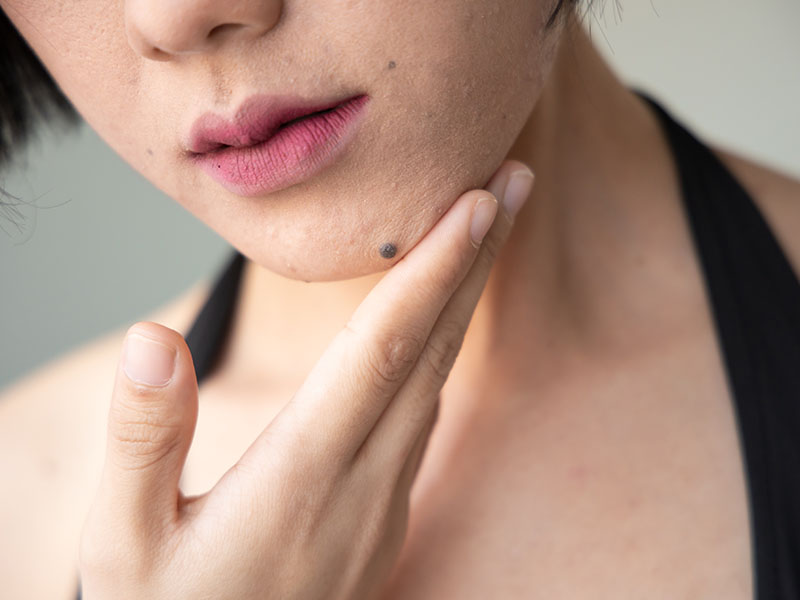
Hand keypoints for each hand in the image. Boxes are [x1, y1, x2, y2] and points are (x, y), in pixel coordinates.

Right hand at [78, 160, 534, 599]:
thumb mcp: (126, 543)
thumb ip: (141, 442)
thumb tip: (152, 341)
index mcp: (302, 478)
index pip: (385, 351)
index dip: (432, 271)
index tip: (478, 201)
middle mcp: (363, 485)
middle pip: (434, 350)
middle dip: (477, 261)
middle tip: (514, 181)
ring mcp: (385, 504)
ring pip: (440, 380)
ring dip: (465, 299)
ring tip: (486, 232)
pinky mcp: (385, 516)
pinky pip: (427, 416)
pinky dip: (442, 351)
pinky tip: (441, 324)